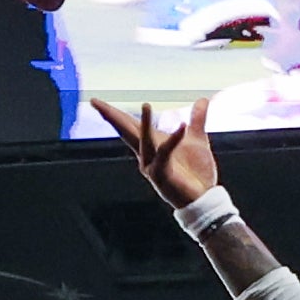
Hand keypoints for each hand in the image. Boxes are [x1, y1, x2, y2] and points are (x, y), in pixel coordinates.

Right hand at [92, 97, 221, 204]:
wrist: (204, 199)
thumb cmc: (196, 174)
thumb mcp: (197, 140)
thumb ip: (196, 119)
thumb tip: (202, 100)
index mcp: (151, 146)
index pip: (129, 125)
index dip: (114, 113)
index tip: (95, 101)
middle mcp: (146, 155)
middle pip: (126, 131)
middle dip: (111, 116)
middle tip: (95, 102)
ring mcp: (151, 166)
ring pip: (144, 141)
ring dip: (145, 123)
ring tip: (146, 104)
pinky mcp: (161, 175)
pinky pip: (165, 153)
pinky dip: (173, 140)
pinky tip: (181, 126)